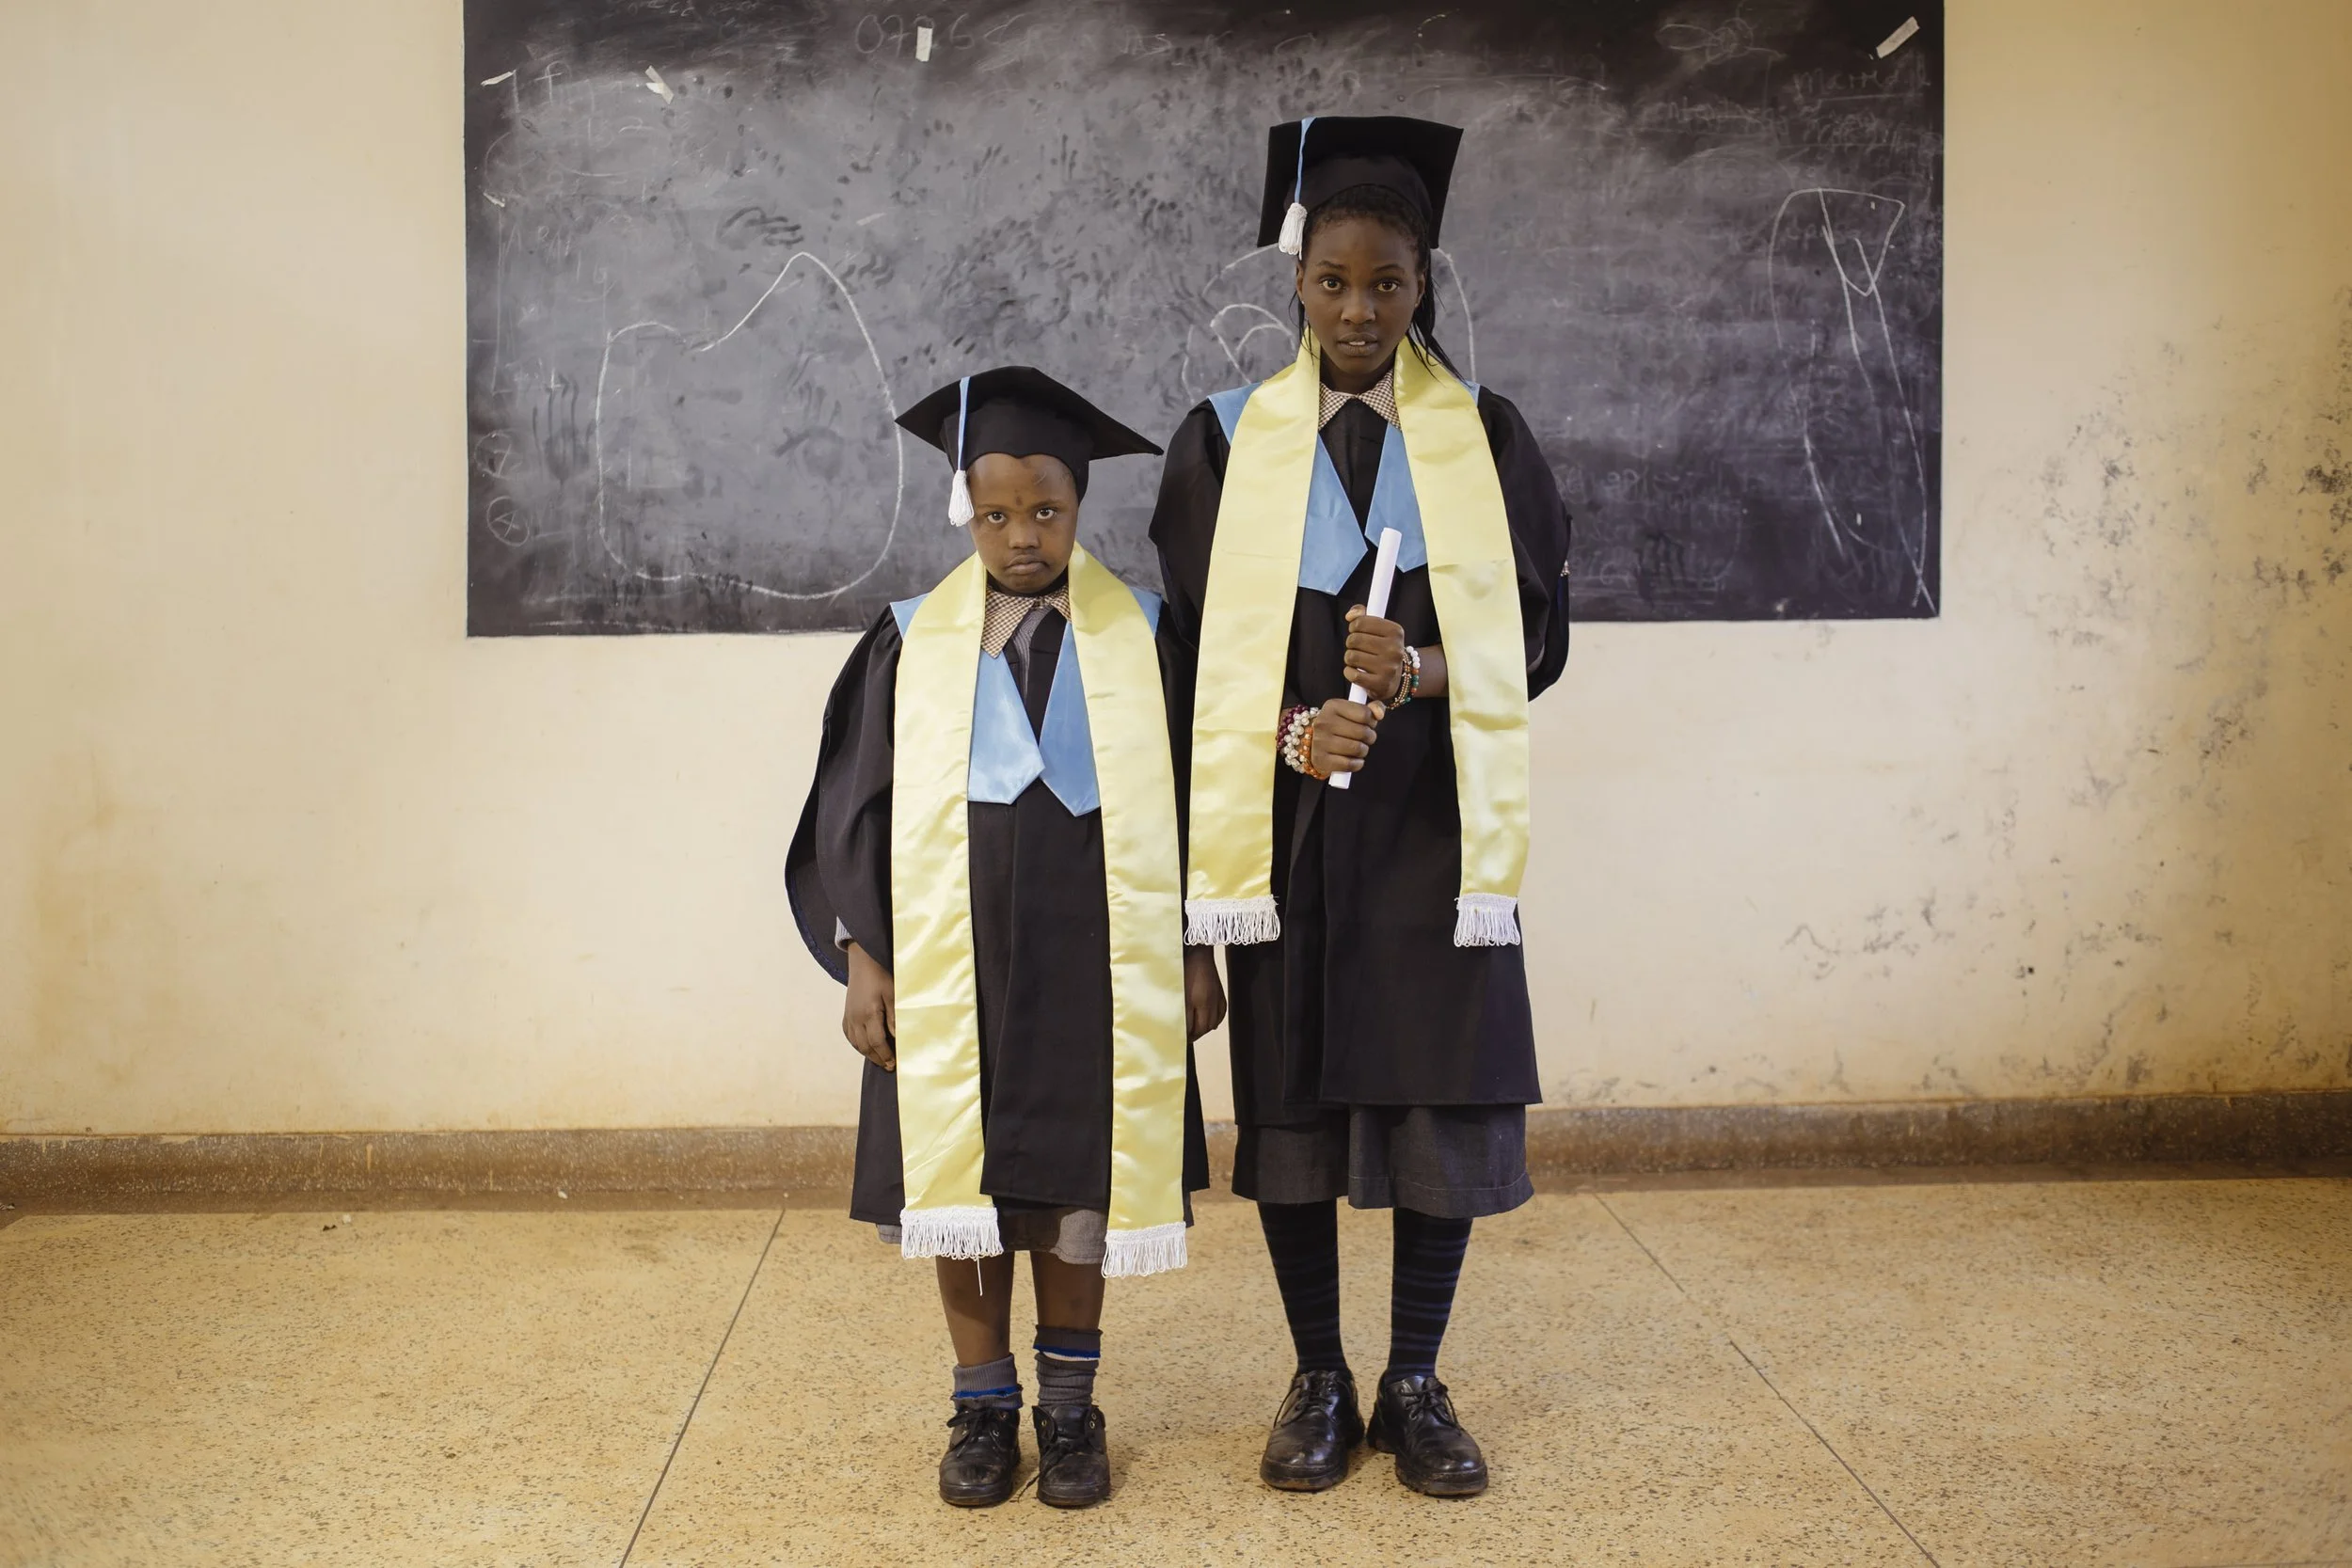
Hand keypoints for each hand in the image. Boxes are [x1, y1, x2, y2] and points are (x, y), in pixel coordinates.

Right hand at [842, 941, 895, 1070]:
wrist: (862, 963)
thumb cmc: (880, 976)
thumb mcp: (892, 994)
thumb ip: (894, 1017)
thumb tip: (897, 1037)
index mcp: (868, 1013)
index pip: (877, 1041)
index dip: (886, 1054)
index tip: (894, 1063)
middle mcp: (855, 1018)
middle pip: (865, 1046)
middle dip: (877, 1058)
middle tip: (888, 1066)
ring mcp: (849, 1017)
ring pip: (856, 1043)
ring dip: (867, 1054)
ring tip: (879, 1060)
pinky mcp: (846, 1014)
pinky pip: (849, 1035)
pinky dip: (857, 1045)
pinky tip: (865, 1048)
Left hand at [1184, 947, 1226, 1040]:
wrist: (1197, 953)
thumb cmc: (1181, 969)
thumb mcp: (1176, 990)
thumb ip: (1178, 1008)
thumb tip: (1178, 1024)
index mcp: (1195, 1001)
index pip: (1191, 1027)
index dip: (1185, 1035)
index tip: (1178, 1039)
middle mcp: (1208, 1003)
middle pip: (1203, 1028)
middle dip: (1194, 1035)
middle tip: (1185, 1038)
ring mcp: (1216, 999)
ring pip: (1212, 1023)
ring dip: (1203, 1030)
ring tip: (1195, 1032)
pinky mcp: (1221, 994)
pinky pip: (1221, 1014)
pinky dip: (1215, 1021)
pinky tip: (1209, 1023)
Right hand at [1308, 697, 1383, 775]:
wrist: (1314, 742)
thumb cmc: (1338, 726)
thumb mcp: (1352, 711)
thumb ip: (1372, 708)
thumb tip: (1380, 714)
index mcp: (1332, 706)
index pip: (1365, 714)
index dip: (1372, 721)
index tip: (1367, 724)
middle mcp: (1324, 722)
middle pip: (1362, 732)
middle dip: (1369, 737)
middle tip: (1364, 738)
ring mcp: (1320, 741)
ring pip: (1358, 748)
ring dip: (1363, 750)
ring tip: (1358, 748)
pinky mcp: (1321, 759)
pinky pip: (1350, 764)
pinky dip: (1357, 764)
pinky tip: (1354, 760)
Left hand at [1343, 605, 1407, 702]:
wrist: (1399, 677)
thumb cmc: (1383, 649)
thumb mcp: (1379, 628)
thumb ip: (1362, 615)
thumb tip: (1350, 615)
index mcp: (1395, 631)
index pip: (1360, 622)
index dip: (1354, 627)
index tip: (1358, 632)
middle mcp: (1394, 649)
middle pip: (1354, 639)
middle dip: (1351, 643)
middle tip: (1359, 648)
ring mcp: (1388, 668)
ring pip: (1351, 657)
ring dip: (1350, 658)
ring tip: (1359, 660)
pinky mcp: (1381, 684)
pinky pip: (1353, 675)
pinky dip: (1349, 673)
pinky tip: (1356, 672)